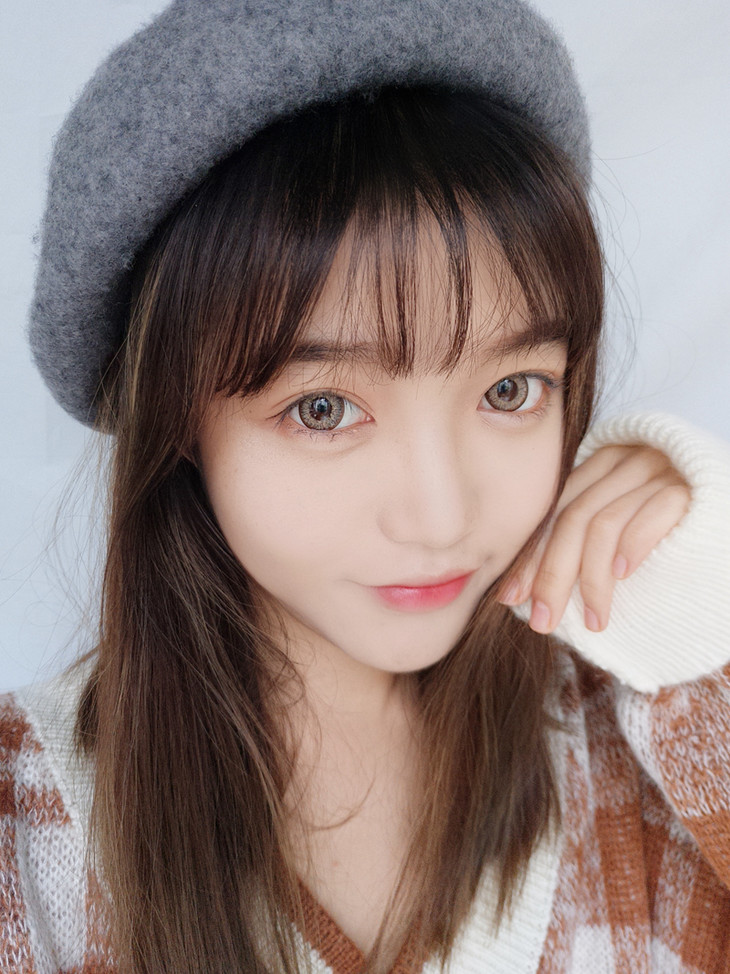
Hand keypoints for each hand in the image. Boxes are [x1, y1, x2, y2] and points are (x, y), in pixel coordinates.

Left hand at [497, 445, 690, 633]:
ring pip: (604, 524)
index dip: (530, 556)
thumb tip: (528, 585)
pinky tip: (622, 577)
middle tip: (541, 619)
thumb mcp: (621, 515)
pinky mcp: (688, 488)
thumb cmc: (672, 521)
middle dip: (551, 575)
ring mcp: (657, 470)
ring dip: (592, 580)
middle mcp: (624, 461)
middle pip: (572, 520)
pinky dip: (632, 548)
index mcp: (600, 464)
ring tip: (592, 619)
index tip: (510, 598)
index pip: (553, 511)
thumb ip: (582, 532)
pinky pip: (650, 516)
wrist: (725, 500)